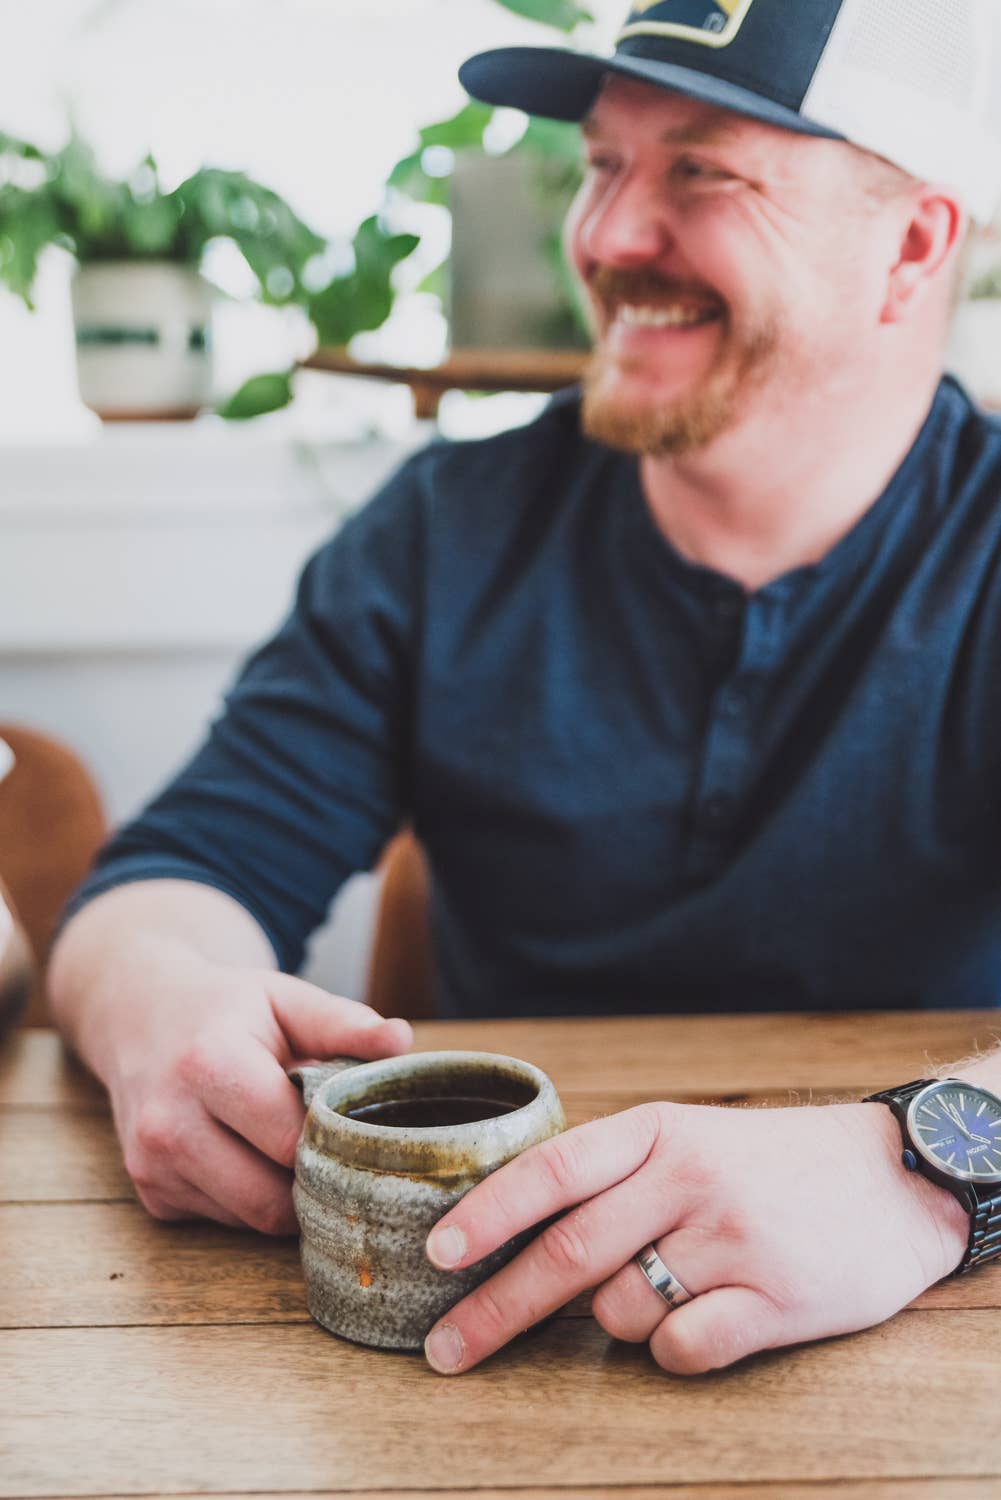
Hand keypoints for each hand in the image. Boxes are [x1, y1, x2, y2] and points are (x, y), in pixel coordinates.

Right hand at [100, 956, 411, 1232]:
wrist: (139, 1016)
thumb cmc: (226, 1008)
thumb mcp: (284, 998)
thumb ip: (342, 1023)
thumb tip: (401, 1042)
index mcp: (209, 1065)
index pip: (290, 1139)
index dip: (332, 1139)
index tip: (355, 1125)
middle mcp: (170, 1122)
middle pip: (270, 1197)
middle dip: (312, 1180)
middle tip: (336, 1150)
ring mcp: (152, 1165)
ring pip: (249, 1218)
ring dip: (283, 1195)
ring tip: (293, 1147)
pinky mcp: (149, 1194)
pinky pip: (223, 1220)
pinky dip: (248, 1198)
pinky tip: (251, 1155)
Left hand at [422, 1099, 968, 1375]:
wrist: (893, 1179)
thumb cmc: (768, 1164)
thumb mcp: (688, 1137)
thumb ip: (611, 1172)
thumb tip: (508, 1226)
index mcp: (658, 1131)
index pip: (553, 1170)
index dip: (488, 1216)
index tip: (436, 1255)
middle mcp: (689, 1177)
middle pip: (567, 1253)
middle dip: (496, 1309)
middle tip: (446, 1351)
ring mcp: (733, 1237)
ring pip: (621, 1309)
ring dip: (619, 1319)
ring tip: (673, 1286)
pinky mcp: (776, 1297)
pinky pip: (683, 1347)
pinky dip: (675, 1349)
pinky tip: (710, 1318)